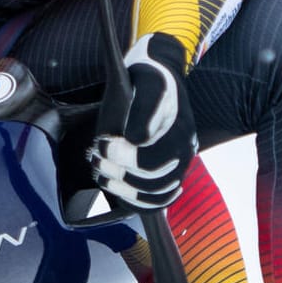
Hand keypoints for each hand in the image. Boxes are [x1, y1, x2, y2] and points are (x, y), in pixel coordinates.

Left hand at [89, 33, 197, 210]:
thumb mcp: (145, 81)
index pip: (150, 159)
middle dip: (118, 173)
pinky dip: (136, 202)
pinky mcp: (170, 176)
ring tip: (101, 172)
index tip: (102, 142)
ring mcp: (179, 166)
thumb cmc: (148, 80)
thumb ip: (143, 107)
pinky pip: (158, 202)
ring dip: (123, 189)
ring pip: (155, 196)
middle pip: (152, 181)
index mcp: (179, 131)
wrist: (162, 81)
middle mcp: (184, 151)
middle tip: (96, 157)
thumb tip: (136, 138)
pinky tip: (117, 188)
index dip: (121, 156)